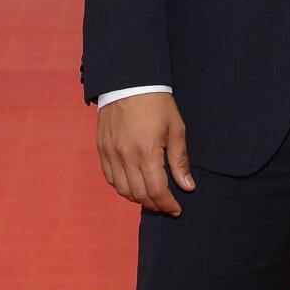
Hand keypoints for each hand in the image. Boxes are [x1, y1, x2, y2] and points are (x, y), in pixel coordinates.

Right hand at [96, 91, 195, 215]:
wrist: (129, 81)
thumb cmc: (157, 103)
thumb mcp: (175, 128)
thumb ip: (180, 160)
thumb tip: (187, 187)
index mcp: (147, 151)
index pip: (157, 191)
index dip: (168, 204)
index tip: (177, 209)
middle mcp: (126, 155)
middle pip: (139, 195)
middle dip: (155, 205)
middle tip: (166, 205)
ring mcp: (111, 153)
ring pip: (122, 190)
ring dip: (138, 198)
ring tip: (151, 196)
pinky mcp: (102, 148)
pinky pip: (110, 178)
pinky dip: (122, 187)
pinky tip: (133, 184)